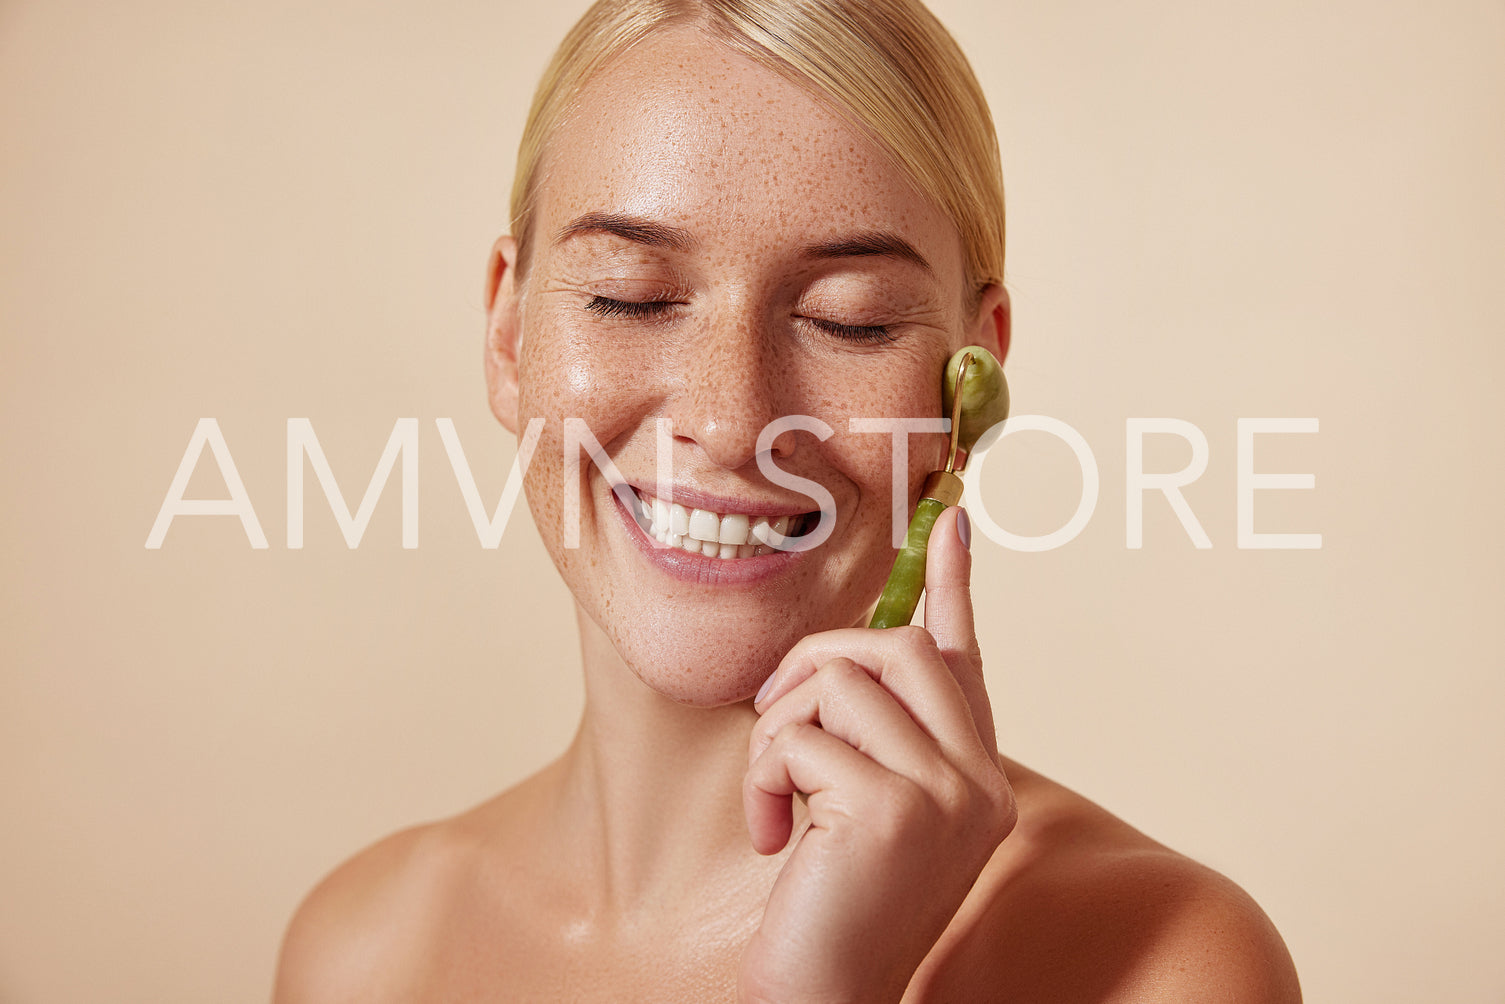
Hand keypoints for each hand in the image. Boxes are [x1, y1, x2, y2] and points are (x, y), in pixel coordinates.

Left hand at [738, 507, 1016, 1003]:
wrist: (825, 997)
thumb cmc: (832, 903)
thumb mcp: (863, 806)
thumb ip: (874, 734)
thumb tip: (851, 653)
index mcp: (976, 774)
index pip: (967, 657)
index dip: (956, 584)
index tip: (956, 517)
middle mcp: (979, 779)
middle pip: (896, 647)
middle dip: (813, 662)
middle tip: (773, 722)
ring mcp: (946, 793)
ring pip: (843, 680)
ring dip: (778, 730)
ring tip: (774, 798)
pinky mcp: (895, 810)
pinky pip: (801, 737)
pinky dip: (764, 777)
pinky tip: (770, 835)